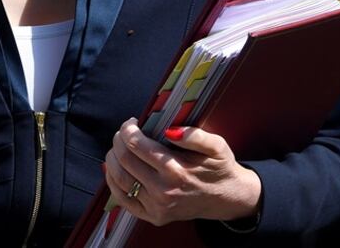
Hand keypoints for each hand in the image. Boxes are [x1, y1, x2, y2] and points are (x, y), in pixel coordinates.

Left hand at [103, 118, 261, 226]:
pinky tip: (115, 169)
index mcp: (177, 170)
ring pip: (119, 178)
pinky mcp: (153, 216)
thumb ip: (195, 135)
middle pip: (124, 159)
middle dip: (118, 140)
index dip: (128, 129)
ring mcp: (156, 206)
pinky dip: (112, 182)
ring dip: (112, 158)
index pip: (137, 145)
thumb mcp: (217, 146)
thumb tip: (171, 130)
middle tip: (124, 133)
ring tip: (118, 148)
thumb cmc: (219, 168)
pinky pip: (122, 199)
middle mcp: (163, 190)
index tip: (132, 122)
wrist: (227, 198)